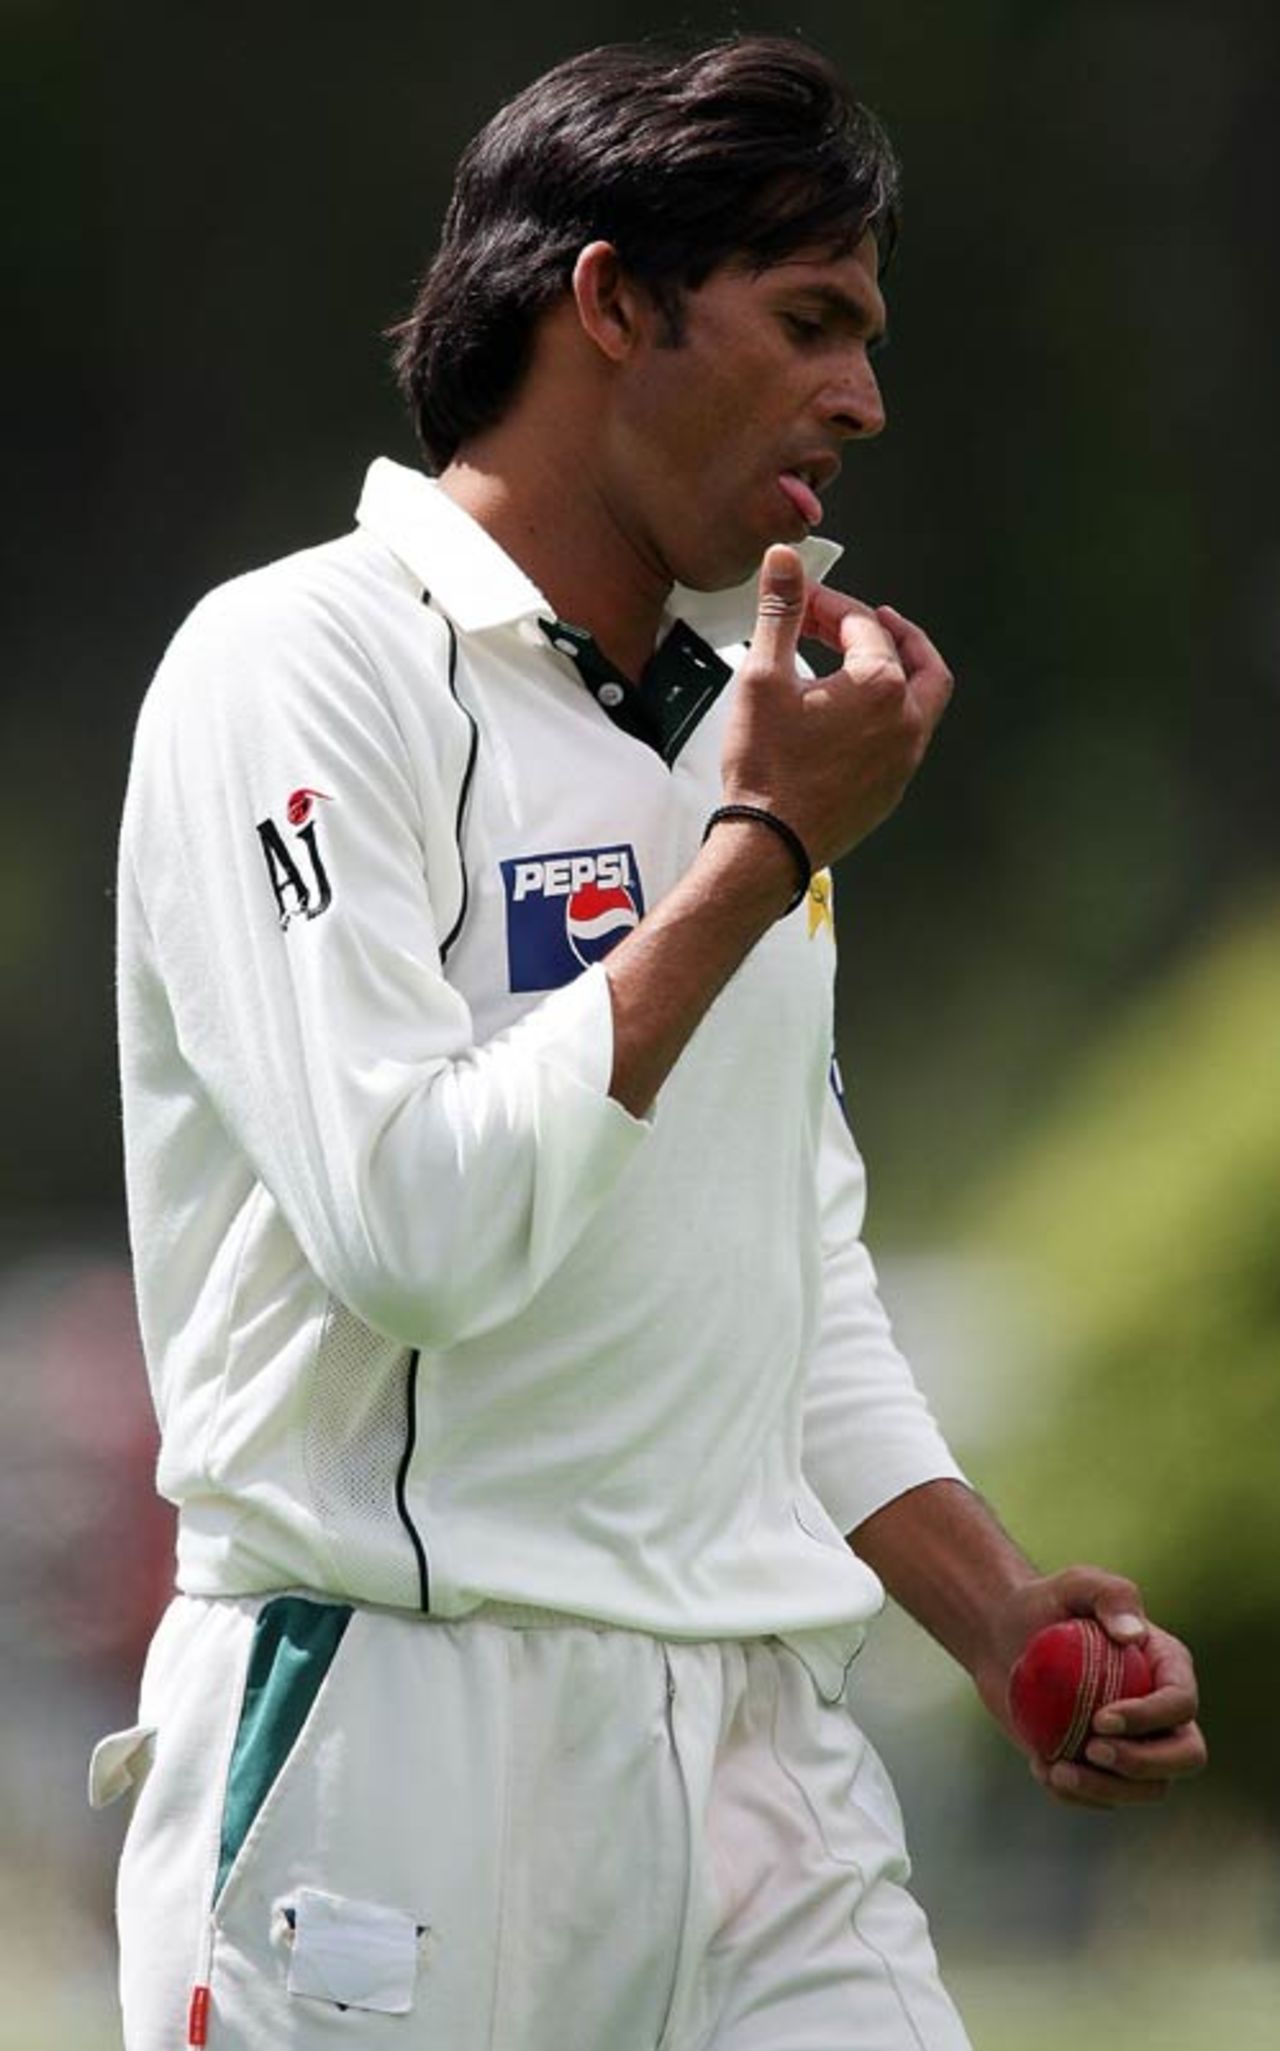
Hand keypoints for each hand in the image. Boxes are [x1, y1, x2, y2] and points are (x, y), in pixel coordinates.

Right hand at [719, 545, 953, 872]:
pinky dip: (891, 713)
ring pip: (922, 702)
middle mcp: (905, 721)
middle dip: (894, 633)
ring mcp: (903, 759)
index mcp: (880, 687)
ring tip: (864, 664)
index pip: (863, 626)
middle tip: (868, 619)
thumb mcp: (762, 677)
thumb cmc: (766, 769)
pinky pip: (906, 739)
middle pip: (919, 660)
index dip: (830, 606)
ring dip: (899, 674)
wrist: (767, 845)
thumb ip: (780, 612)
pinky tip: (854, 717)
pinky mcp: (891, 789)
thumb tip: (785, 560)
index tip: (802, 603)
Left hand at [974, 1566, 1207, 1811]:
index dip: (1151, 1718)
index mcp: (1167, 1668)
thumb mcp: (1076, 1583)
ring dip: (1108, 1789)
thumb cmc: (1045, 1605)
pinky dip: (1076, 1794)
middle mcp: (1162, 1713)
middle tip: (1093, 1749)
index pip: (1181, 1703)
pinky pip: (1105, 1797)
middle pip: (1186, 1756)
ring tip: (1056, 1770)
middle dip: (1145, 1764)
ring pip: (1149, 1788)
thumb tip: (1132, 1635)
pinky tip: (1041, 1767)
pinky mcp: (1103, 1768)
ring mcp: (1136, 1744)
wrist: (1002, 1636)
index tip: (1101, 1719)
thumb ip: (1110, 1595)